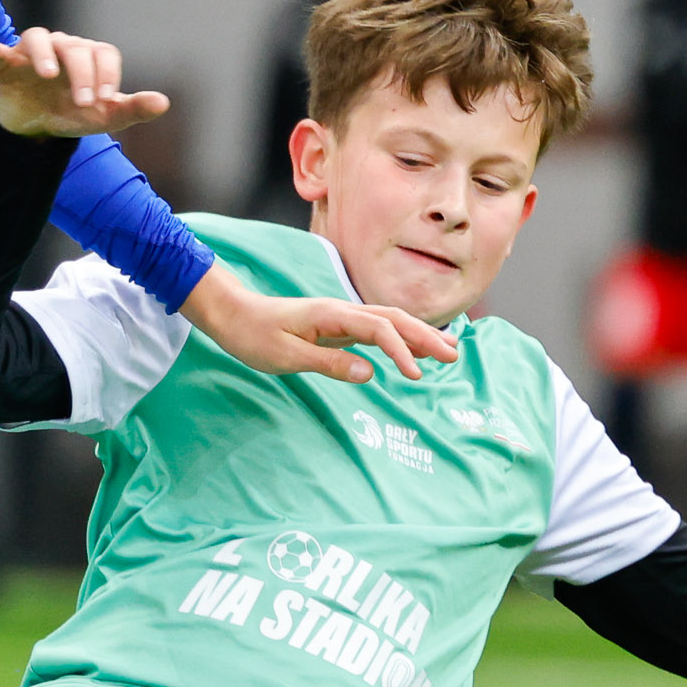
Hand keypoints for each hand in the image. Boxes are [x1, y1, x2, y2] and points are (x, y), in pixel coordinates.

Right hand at [0, 29, 169, 139]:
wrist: (34, 129)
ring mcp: (30, 53)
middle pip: (74, 48)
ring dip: (43, 53)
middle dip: (82, 74)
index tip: (107, 98)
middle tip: (84, 103)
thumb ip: (133, 109)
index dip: (107, 73)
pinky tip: (0, 55)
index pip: (103, 53)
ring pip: (37, 37)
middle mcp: (61, 48)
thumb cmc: (71, 113)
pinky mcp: (3, 63)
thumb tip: (163, 103)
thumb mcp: (103, 116)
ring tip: (48, 74)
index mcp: (88, 56)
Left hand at [181, 268, 457, 387]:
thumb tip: (369, 373)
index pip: (379, 328)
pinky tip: (413, 350)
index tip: (415, 375)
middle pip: (394, 319)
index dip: (401, 350)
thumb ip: (329, 363)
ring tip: (447, 350)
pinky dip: (400, 338)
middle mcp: (341, 311)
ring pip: (389, 322)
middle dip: (425, 336)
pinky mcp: (337, 327)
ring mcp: (341, 317)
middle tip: (453, 356)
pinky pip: (377, 329)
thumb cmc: (254, 336)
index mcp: (331, 315)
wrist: (233, 315)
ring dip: (418, 335)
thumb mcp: (286, 357)